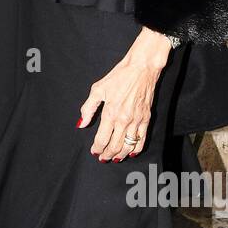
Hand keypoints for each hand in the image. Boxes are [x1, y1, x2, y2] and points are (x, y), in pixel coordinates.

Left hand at [77, 27, 172, 160]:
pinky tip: (130, 153)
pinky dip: (135, 149)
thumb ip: (88, 109)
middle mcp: (124, 120)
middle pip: (115, 146)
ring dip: (120, 155)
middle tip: (102, 158)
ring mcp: (137, 121)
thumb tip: (81, 124)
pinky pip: (141, 140)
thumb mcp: (98, 89)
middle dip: (107, 155)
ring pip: (128, 146)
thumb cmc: (119, 77)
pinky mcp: (146, 119)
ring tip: (114, 158)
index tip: (94, 151)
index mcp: (110, 113)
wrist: (141, 69)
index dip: (96, 149)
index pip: (102, 139)